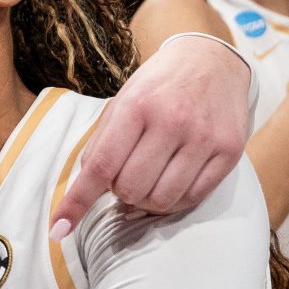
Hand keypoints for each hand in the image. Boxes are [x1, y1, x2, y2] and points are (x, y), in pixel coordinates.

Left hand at [50, 33, 250, 234]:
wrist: (213, 60)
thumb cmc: (159, 85)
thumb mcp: (123, 101)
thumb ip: (102, 143)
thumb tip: (87, 189)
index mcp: (137, 105)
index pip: (101, 166)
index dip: (77, 201)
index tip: (59, 228)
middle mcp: (172, 120)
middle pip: (131, 189)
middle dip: (120, 191)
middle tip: (127, 172)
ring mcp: (204, 137)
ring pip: (161, 201)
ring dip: (146, 200)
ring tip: (149, 178)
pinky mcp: (229, 151)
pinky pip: (192, 199)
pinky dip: (173, 201)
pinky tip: (170, 182)